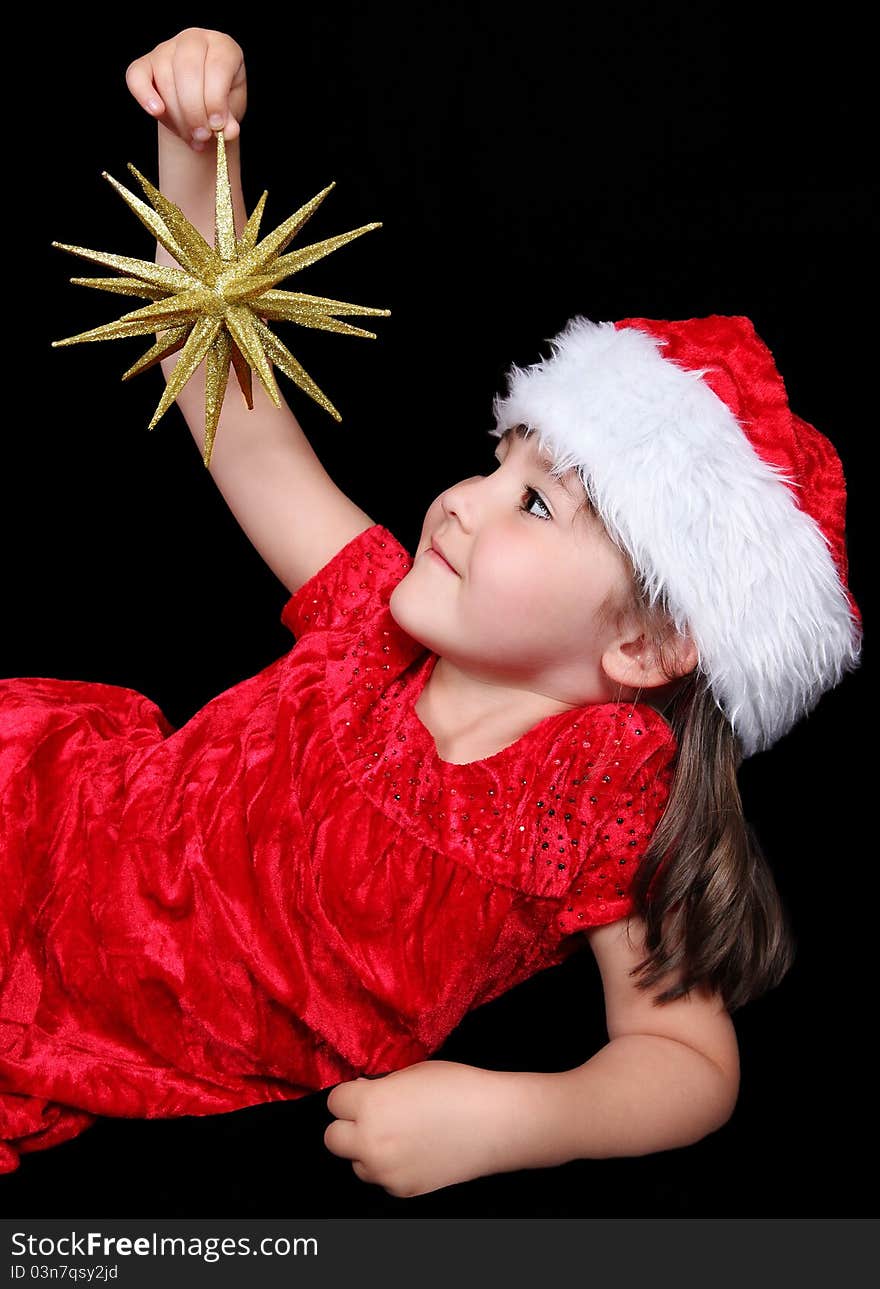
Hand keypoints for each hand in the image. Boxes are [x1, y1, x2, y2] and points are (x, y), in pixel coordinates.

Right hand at [125, 27, 246, 151]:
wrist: (200, 108)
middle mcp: (194, 40)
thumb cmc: (220, 104)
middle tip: (201, 136)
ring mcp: (166, 48)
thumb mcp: (232, 111)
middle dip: (194, 110)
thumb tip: (228, 131)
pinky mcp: (144, 63)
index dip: (215, 100)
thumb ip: (230, 119)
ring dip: (177, 114)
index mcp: (222, 47)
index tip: (216, 126)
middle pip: (188, 70)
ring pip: (165, 78)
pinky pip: (136, 76)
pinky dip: (144, 95)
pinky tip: (156, 112)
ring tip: (190, 136)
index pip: (217, 67)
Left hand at [324, 1060, 516, 1198]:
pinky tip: (416, 1152)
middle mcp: (370, 1142)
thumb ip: (379, 1089)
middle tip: (373, 1117)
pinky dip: (391, 1168)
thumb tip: (362, 1097)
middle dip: (349, 1126)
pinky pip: (382, 1179)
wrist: (495, 1123)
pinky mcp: (403, 1190)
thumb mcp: (410, 1074)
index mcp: (370, 1105)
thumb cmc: (456, 1087)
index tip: (365, 1094)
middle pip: (333, 1139)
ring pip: (356, 1163)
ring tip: (399, 1136)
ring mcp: (386, 1171)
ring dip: (368, 1150)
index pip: (334, 1102)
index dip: (351, 1096)